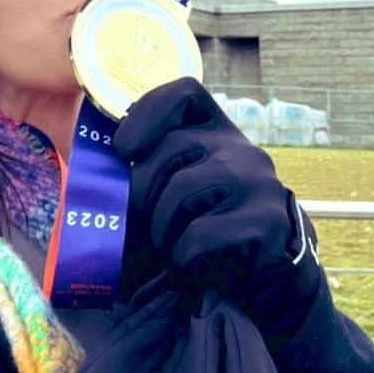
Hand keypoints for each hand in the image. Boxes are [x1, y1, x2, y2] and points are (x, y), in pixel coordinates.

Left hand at [114, 78, 321, 351]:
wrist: (275, 280)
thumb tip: (98, 177)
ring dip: (160, 229)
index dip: (148, 110)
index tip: (124, 148)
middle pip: (170, 148)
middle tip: (134, 227)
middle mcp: (241, 148)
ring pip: (180, 191)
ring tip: (165, 249)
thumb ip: (159, 169)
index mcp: (219, 132)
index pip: (186, 92)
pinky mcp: (265, 220)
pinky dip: (181, 257)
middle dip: (140, 191)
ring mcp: (257, 182)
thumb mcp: (192, 187)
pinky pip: (198, 234)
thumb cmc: (216, 230)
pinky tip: (189, 267)